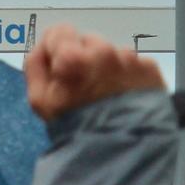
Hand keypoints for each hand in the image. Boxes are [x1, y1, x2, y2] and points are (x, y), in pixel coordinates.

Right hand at [23, 26, 165, 121]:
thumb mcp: (40, 102)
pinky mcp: (149, 70)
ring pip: (112, 53)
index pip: (59, 32)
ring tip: (108, 96)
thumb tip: (41, 48)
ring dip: (108, 68)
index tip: (61, 67)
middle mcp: (103, 52)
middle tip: (86, 88)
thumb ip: (35, 66)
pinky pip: (134, 64)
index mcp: (73, 58)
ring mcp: (130, 60)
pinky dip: (128, 77)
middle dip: (85, 59)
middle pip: (88, 42)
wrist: (121, 152)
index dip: (56, 49)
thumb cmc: (75, 127)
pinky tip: (124, 98)